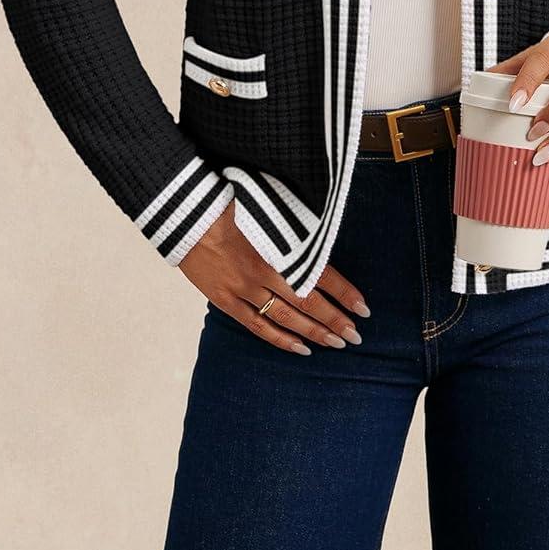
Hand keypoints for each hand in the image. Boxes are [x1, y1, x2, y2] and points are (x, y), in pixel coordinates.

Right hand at [178, 203, 369, 354]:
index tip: (364, 307)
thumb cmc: (227, 200)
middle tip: (356, 335)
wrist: (184, 211)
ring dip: (314, 332)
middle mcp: (265, 271)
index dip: (344, 293)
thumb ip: (294, 225)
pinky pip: (257, 326)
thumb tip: (324, 233)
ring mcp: (244, 288)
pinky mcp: (226, 299)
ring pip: (286, 318)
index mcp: (278, 246)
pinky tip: (301, 349)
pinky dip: (280, 340)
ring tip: (337, 343)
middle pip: (308, 302)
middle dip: (336, 320)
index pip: (321, 275)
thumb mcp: (267, 206)